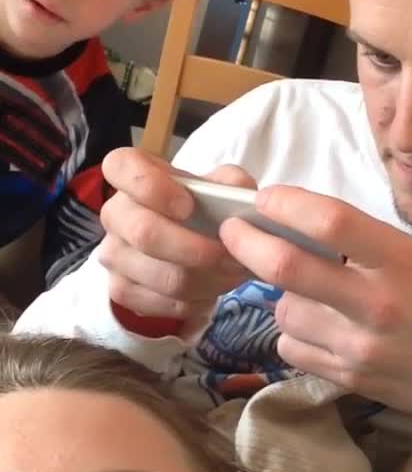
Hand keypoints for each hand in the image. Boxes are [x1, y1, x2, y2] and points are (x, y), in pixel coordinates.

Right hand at [99, 148, 252, 318]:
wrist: (194, 243)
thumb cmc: (204, 207)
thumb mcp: (222, 186)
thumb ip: (232, 184)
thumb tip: (237, 195)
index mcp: (131, 175)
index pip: (120, 168)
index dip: (151, 187)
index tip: (187, 205)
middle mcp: (115, 213)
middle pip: (144, 233)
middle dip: (196, 249)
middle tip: (229, 254)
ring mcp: (114, 255)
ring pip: (162, 277)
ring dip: (207, 279)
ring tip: (232, 272)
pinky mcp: (122, 291)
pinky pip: (162, 303)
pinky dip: (196, 301)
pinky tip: (212, 288)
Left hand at [220, 185, 411, 428]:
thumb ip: (361, 243)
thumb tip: (297, 228)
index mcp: (400, 259)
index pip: (330, 221)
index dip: (286, 204)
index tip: (265, 198)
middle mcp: (378, 303)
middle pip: (288, 268)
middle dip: (246, 243)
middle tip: (232, 231)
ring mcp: (361, 346)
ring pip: (284, 313)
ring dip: (283, 298)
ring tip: (308, 296)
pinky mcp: (352, 378)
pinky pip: (293, 350)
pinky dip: (295, 334)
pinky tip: (319, 331)